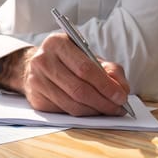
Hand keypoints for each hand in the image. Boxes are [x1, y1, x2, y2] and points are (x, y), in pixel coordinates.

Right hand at [0, 33, 128, 115]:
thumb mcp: (89, 56)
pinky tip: (91, 110)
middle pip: (79, 89)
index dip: (106, 85)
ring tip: (108, 110)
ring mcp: (36, 81)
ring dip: (94, 111)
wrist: (38, 65)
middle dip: (103, 102)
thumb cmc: (68, 60)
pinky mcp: (36, 99)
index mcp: (57, 43)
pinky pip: (64, 112)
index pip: (85, 69)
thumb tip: (121, 90)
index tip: (121, 96)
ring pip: (72, 104)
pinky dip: (82, 114)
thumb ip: (110, 69)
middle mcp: (42, 61)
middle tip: (118, 108)